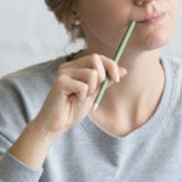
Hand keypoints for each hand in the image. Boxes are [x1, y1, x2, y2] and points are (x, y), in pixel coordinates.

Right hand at [10, 54, 124, 168]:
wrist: (57, 125)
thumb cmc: (73, 109)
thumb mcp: (94, 93)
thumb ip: (106, 81)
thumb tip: (124, 70)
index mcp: (76, 67)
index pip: (98, 57)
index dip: (111, 65)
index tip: (117, 79)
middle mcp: (69, 67)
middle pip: (95, 58)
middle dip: (103, 76)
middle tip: (95, 91)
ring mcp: (63, 73)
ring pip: (92, 74)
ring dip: (92, 90)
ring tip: (81, 98)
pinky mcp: (60, 83)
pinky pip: (84, 86)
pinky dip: (83, 97)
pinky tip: (74, 101)